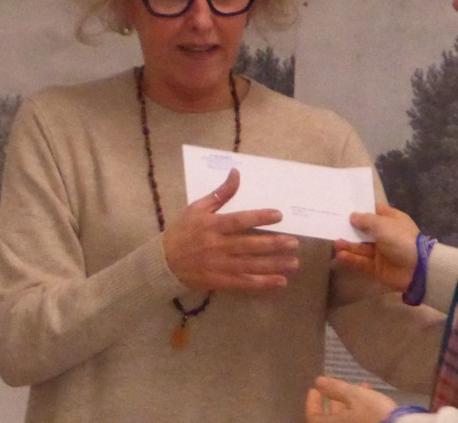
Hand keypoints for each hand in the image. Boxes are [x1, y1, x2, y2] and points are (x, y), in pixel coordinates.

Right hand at [162, 169, 300, 290]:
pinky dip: (263, 284)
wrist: (164, 262)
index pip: (239, 221)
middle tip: (294, 243)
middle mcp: (217, 246)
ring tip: (293, 263)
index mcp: (212, 226)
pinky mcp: (220, 281)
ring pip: (250, 266)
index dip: (259, 218)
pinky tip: (280, 282)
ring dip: (274, 265)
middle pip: (249, 245)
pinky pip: (244, 283)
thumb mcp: (197, 208)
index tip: (278, 215)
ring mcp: (219, 265)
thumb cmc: (182, 231)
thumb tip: (236, 173)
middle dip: (273, 244)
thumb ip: (220, 194)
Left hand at [305, 376, 397, 422]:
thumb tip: (318, 382)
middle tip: (340, 386)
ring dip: (351, 403)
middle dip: (336, 400)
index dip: (312, 402)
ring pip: (346, 420)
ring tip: (363, 386)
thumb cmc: (374, 414)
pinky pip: (357, 421)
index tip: (315, 389)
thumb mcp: (355, 396)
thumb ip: (335, 388)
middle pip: (330, 419)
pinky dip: (360, 411)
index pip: (313, 417)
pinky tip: (371, 397)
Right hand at [333, 204, 419, 291]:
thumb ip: (365, 220)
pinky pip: (362, 262)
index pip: (375, 212)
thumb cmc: (400, 239)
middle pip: (365, 231)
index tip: (344, 208)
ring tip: (335, 243)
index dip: (361, 210)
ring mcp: (381, 252)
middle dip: (351, 229)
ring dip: (349, 245)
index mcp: (391, 221)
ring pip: (361, 247)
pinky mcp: (377, 268)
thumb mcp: (382, 224)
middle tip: (334, 226)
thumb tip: (353, 216)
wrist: (417, 269)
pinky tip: (340, 255)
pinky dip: (351, 259)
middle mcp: (386, 235)